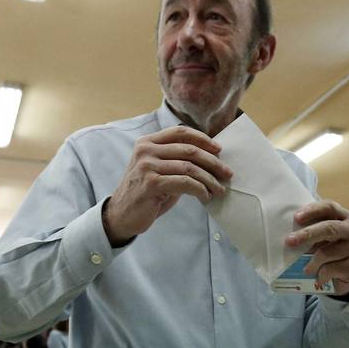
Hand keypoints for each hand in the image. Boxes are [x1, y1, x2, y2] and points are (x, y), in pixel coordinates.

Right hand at [102, 126, 231, 244]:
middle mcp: (146, 150)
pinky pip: (184, 183)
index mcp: (148, 142)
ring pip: (189, 167)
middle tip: (227, 173)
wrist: (122, 215)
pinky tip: (205, 196)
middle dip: (213, 162)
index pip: (180, 132)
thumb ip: (176, 161)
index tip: (219, 150)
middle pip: (189, 150)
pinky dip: (199, 189)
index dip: (203, 139)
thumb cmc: (145, 194)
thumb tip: (209, 158)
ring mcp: (147, 166)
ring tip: (219, 189)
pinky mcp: (151, 183)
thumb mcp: (159, 171)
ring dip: (209, 179)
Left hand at [291, 201, 348, 294]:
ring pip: (327, 252)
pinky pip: (332, 269)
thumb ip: (310, 233)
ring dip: (312, 262)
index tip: (296, 218)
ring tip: (306, 269)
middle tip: (289, 241)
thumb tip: (289, 237)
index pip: (329, 207)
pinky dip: (321, 275)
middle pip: (330, 228)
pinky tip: (319, 278)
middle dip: (308, 234)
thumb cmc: (328, 250)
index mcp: (343, 216)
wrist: (345, 275)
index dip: (312, 211)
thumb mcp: (319, 238)